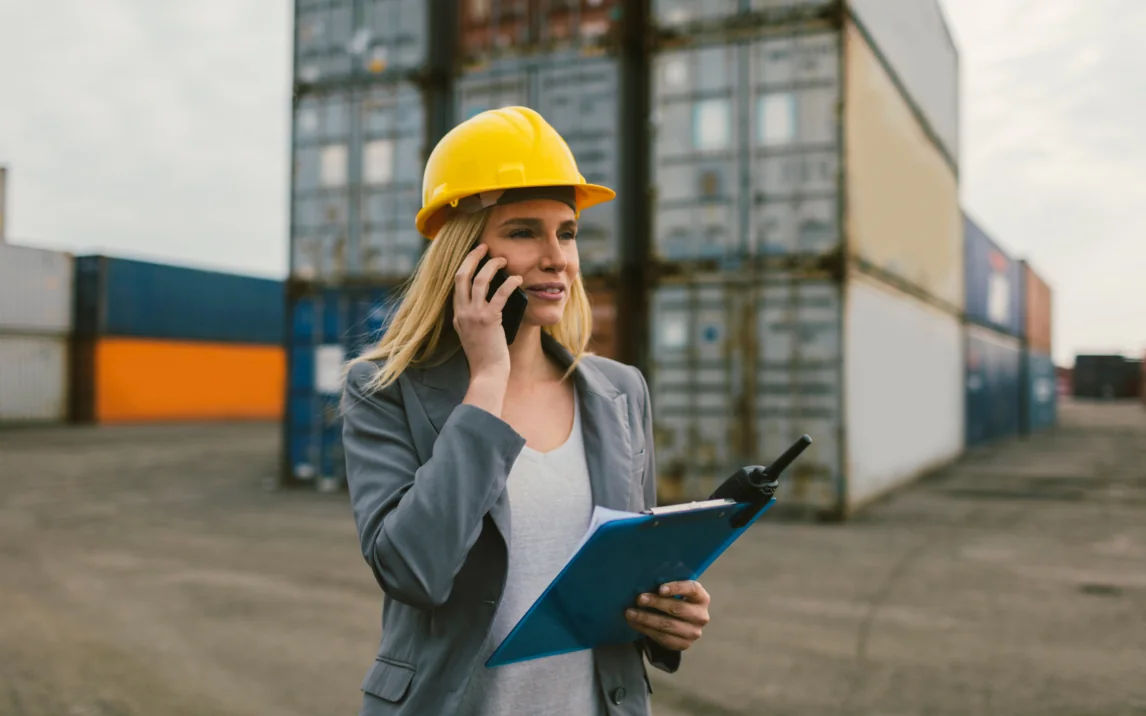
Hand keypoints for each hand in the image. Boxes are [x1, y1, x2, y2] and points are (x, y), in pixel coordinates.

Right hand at [453, 244, 522, 381]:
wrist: (487, 373)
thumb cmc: (486, 356)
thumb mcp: (473, 334)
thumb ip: (475, 317)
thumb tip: (492, 298)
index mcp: (457, 315)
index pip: (457, 284)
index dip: (466, 266)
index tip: (475, 255)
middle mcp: (462, 312)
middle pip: (462, 275)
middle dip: (473, 257)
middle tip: (484, 246)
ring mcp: (474, 315)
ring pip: (480, 280)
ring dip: (492, 265)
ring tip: (503, 259)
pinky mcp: (489, 320)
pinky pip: (500, 294)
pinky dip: (510, 283)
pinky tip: (517, 279)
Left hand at [625, 580, 710, 651]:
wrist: (682, 623)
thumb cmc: (675, 600)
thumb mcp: (676, 591)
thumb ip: (666, 587)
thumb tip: (644, 582)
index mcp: (701, 597)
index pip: (692, 589)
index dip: (676, 588)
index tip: (659, 588)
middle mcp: (701, 616)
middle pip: (678, 609)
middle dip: (656, 603)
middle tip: (639, 599)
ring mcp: (694, 632)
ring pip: (668, 625)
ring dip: (646, 618)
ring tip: (631, 612)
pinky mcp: (684, 644)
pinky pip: (662, 638)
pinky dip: (646, 629)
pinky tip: (634, 623)